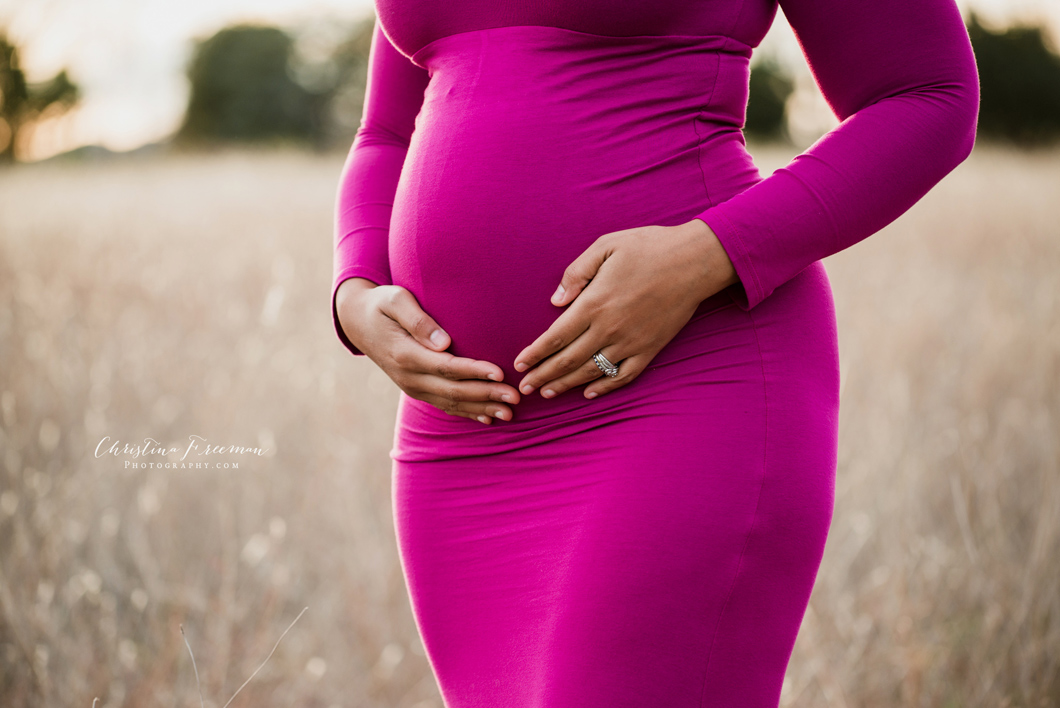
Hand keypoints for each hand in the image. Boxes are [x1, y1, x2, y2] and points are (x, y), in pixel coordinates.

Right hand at [336, 278, 520, 423]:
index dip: (474, 372)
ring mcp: (412, 386)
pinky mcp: (416, 389)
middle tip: (516, 397)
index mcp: (405, 354)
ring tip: (509, 412)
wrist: (358, 323)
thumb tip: (443, 342)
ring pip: (451, 402)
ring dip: (481, 408)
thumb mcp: (394, 300)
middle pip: (453, 390)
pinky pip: (443, 405)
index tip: (500, 373)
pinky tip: (488, 417)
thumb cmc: (382, 304)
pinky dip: (466, 413)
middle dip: (486, 395)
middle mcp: (409, 376)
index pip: (447, 367)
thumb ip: (417, 320)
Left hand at [512, 219, 737, 399]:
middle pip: (568, 360)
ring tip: (549, 393)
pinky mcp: (650, 349)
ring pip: (592, 372)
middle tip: (526, 388)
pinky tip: (590, 393)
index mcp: (594, 303)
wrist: (694, 261)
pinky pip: (624, 375)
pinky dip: (605, 387)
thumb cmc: (648, 247)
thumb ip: (576, 273)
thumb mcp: (605, 246)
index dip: (535, 354)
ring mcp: (630, 342)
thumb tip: (555, 301)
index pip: (555, 337)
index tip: (519, 364)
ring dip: (567, 385)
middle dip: (543, 376)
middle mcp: (609, 328)